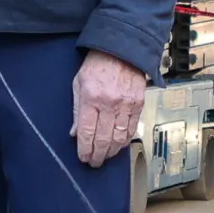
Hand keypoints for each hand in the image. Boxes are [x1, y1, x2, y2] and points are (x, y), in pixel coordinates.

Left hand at [72, 50, 146, 168]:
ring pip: (119, 137)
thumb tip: (75, 133)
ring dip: (111, 151)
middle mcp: (109, 102)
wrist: (122, 49)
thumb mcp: (78, 83)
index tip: (83, 158)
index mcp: (91, 97)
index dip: (85, 149)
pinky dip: (124, 141)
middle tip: (94, 162)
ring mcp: (126, 104)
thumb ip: (77, 110)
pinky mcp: (138, 103)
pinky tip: (118, 145)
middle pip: (103, 139)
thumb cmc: (97, 64)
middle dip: (98, 155)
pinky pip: (131, 129)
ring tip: (105, 156)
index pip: (87, 132)